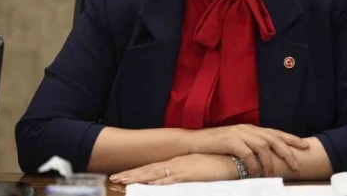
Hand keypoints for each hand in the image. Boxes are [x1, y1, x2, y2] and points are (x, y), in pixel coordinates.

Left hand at [110, 154, 238, 184]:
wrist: (232, 161)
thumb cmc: (217, 165)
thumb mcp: (197, 170)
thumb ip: (185, 174)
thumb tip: (172, 180)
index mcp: (177, 162)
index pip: (153, 168)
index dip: (137, 172)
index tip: (123, 175)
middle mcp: (176, 164)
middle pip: (149, 170)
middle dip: (131, 174)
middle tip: (115, 178)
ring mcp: (182, 168)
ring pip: (155, 174)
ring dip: (138, 178)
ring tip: (123, 181)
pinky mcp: (189, 174)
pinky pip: (170, 179)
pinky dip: (158, 182)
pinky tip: (148, 184)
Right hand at [187, 124, 309, 177]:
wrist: (194, 142)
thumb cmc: (216, 146)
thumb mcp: (236, 143)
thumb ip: (250, 146)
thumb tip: (266, 158)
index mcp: (251, 128)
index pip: (276, 133)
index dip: (292, 139)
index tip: (306, 146)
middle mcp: (247, 129)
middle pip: (273, 138)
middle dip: (287, 152)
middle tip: (296, 165)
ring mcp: (238, 134)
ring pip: (262, 146)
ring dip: (269, 162)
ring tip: (272, 175)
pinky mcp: (229, 141)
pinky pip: (247, 154)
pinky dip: (253, 165)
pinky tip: (255, 174)